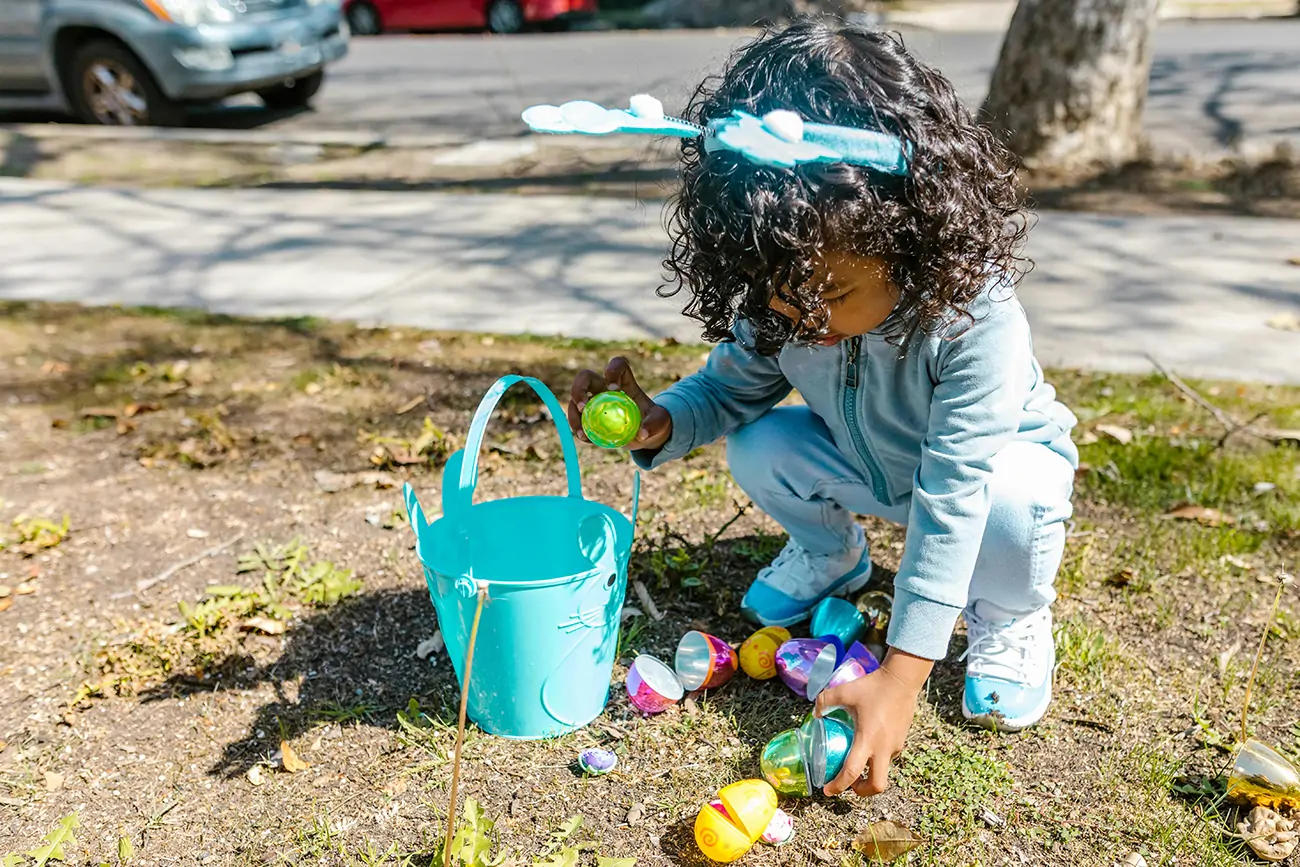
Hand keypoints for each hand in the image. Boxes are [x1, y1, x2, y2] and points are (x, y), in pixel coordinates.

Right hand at [568, 357, 671, 451]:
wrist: (647, 435)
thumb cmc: (655, 422)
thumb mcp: (661, 422)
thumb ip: (655, 424)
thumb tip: (642, 434)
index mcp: (625, 382)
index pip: (617, 366)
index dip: (612, 371)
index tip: (613, 388)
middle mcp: (605, 388)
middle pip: (585, 377)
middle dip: (578, 388)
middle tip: (583, 407)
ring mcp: (595, 402)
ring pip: (575, 400)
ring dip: (574, 414)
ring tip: (582, 433)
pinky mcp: (590, 417)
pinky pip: (578, 420)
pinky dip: (578, 429)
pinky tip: (585, 439)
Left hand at [814, 649, 931, 795]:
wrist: (902, 680)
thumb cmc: (873, 687)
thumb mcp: (844, 691)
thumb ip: (825, 701)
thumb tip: (816, 714)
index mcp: (867, 740)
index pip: (852, 773)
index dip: (838, 786)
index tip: (827, 790)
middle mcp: (883, 749)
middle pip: (877, 785)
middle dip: (862, 791)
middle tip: (849, 785)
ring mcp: (895, 746)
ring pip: (883, 770)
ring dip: (870, 773)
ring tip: (856, 761)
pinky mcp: (901, 741)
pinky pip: (888, 757)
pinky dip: (877, 759)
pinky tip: (868, 744)